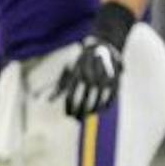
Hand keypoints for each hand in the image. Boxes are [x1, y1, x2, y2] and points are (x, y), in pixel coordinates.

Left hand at [55, 2, 133, 118]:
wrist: (103, 45)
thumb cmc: (81, 62)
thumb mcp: (69, 70)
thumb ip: (60, 86)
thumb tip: (49, 100)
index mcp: (77, 73)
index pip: (71, 96)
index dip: (70, 108)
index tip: (69, 116)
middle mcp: (90, 76)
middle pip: (84, 100)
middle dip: (80, 112)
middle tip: (77, 119)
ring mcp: (103, 78)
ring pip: (97, 101)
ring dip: (92, 111)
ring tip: (87, 116)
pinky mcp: (115, 80)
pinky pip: (110, 98)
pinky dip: (105, 106)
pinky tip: (100, 111)